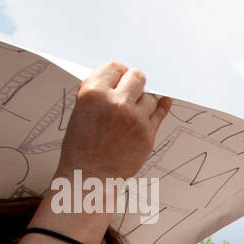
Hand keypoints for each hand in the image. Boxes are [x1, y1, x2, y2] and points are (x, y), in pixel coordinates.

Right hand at [54, 62, 172, 183]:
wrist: (88, 177)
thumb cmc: (82, 145)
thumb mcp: (81, 110)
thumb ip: (100, 91)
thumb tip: (122, 77)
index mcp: (93, 93)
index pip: (115, 67)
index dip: (119, 73)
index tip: (121, 78)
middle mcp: (115, 103)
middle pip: (137, 77)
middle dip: (135, 83)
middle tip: (131, 91)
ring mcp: (134, 119)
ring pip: (150, 97)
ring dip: (144, 101)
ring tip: (132, 112)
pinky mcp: (148, 134)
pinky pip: (160, 112)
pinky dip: (160, 107)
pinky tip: (162, 102)